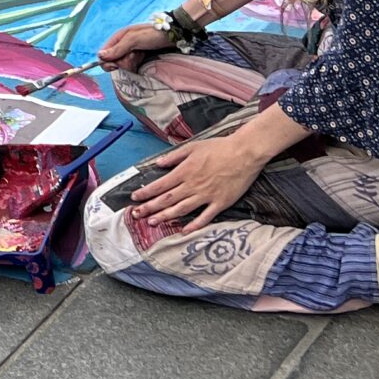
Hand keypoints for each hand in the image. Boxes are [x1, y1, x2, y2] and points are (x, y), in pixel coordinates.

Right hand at [97, 22, 173, 70]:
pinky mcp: (137, 57)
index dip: (107, 62)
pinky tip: (142, 59)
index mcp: (118, 38)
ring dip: (130, 63)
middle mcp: (122, 45)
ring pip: (122, 65)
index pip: (103, 54)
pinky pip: (131, 65)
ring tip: (140, 56)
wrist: (173, 35)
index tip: (116, 65)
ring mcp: (130, 52)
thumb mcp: (133, 40)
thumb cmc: (152, 34)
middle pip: (113, 61)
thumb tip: (100, 56)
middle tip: (133, 56)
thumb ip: (117, 49)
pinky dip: (136, 64)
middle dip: (122, 62)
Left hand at [128, 134, 263, 230]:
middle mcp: (193, 185)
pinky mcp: (220, 203)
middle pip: (167, 199)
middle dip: (150, 208)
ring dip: (165, 217)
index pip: (160, 185)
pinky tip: (184, 231)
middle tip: (136, 215)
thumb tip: (158, 163)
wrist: (244, 153)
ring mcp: (206, 196)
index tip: (135, 198)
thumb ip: (174, 156)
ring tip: (152, 222)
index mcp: (185, 171)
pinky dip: (194, 225)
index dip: (146, 193)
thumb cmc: (219, 147)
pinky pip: (205, 217)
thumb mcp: (193, 147)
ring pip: (182, 210)